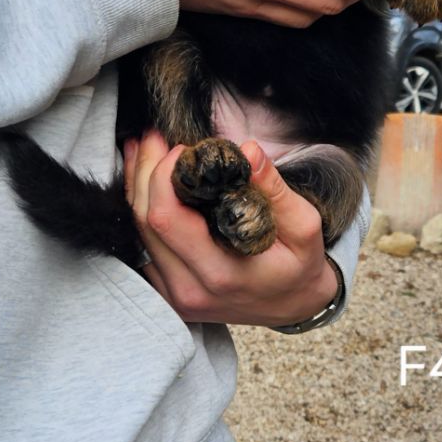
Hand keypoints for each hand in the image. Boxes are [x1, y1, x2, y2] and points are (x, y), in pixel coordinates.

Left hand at [124, 131, 339, 326]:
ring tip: (142, 147)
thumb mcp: (304, 225)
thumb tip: (248, 150)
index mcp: (220, 273)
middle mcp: (188, 289)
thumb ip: (274, 188)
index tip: (183, 149)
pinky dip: (140, 207)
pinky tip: (143, 177)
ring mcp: (173, 294)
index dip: (164, 175)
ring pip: (137, 232)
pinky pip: (142, 244)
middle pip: (144, 222)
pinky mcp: (167, 292)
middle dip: (145, 171)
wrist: (294, 305)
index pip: (168, 219)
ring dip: (137, 185)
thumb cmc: (299, 264)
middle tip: (154, 136)